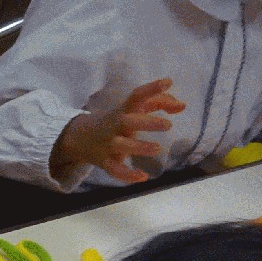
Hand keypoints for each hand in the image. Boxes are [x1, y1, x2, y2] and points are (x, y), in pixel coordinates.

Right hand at [51, 79, 185, 184]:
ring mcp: (108, 144)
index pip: (136, 96)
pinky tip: (142, 177)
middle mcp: (115, 125)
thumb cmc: (117, 120)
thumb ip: (160, 103)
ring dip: (139, 147)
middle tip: (168, 125)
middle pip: (127, 121)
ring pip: (121, 145)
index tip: (167, 82)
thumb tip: (182, 107)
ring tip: (157, 149)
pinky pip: (114, 169)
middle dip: (147, 122)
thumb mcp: (134, 108)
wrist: (79, 138)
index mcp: (123, 110)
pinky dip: (126, 175)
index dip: (151, 89)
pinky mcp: (104, 161)